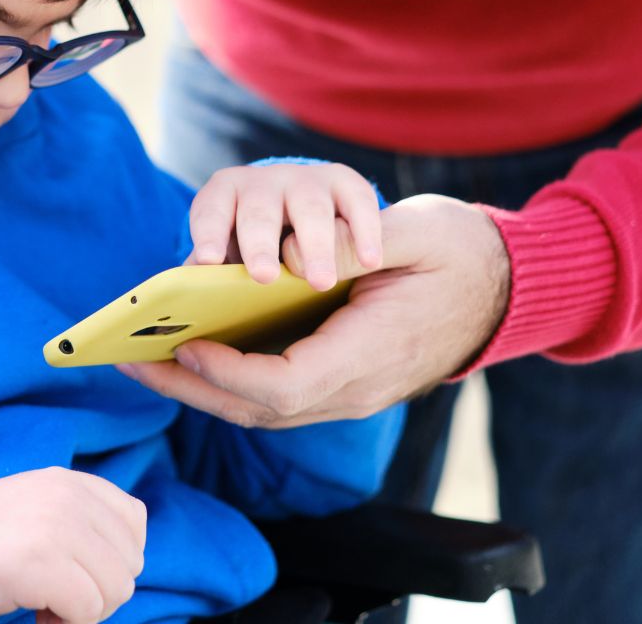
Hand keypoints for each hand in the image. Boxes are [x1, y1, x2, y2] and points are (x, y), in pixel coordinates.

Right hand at [0, 467, 146, 623]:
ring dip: (83, 611)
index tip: (73, 574)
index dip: (111, 561)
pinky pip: (89, 612)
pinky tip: (32, 614)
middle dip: (99, 592)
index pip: (134, 522)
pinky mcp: (43, 562)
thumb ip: (76, 520)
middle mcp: (68, 496)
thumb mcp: (31, 511)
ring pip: (116, 590)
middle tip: (54, 596)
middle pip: (130, 563)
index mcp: (68, 481)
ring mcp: (57, 526)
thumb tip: (128, 561)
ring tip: (41, 604)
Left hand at [124, 194, 510, 427]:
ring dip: (202, 388)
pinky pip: (277, 394)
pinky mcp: (345, 382)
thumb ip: (353, 242)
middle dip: (192, 387)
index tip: (187, 346)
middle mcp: (360, 386)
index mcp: (374, 351)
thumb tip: (289, 254)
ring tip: (145, 355)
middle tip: (131, 356)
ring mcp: (353, 392)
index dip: (231, 372)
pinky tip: (192, 350)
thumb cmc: (462, 252)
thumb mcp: (416, 232)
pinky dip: (230, 379)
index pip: (288, 385)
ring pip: (265, 409)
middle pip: (262, 409)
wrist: (511, 288)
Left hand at [185, 162, 382, 289]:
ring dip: (314, 244)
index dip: (210, 231)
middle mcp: (268, 184)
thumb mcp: (239, 250)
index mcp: (231, 196)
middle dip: (260, 242)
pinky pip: (358, 202)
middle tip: (263, 276)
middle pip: (260, 211)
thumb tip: (195, 283)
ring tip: (320, 282)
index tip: (207, 260)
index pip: (213, 207)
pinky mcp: (349, 187)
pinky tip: (369, 261)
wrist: (330, 225)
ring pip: (310, 208)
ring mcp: (310, 184)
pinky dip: (364, 230)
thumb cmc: (273, 249)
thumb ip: (221, 264)